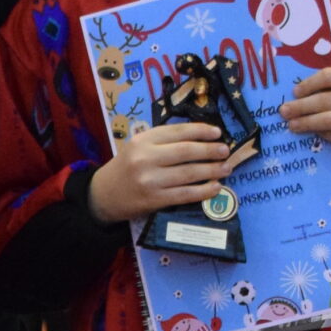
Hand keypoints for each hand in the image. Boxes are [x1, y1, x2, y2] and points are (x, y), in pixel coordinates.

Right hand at [87, 123, 226, 224]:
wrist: (103, 195)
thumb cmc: (126, 168)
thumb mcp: (138, 146)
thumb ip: (163, 141)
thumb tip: (200, 139)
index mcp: (143, 140)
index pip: (178, 132)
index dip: (201, 131)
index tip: (218, 133)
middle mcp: (146, 158)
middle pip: (186, 151)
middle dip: (210, 151)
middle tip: (226, 151)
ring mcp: (150, 180)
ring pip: (189, 173)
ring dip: (212, 170)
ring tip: (226, 168)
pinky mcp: (154, 200)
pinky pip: (185, 194)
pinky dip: (203, 191)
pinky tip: (215, 187)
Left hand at [281, 66, 330, 157]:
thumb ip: (330, 89)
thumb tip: (295, 95)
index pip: (330, 76)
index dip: (309, 83)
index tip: (294, 92)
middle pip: (325, 100)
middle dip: (300, 106)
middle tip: (284, 111)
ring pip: (328, 120)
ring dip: (306, 123)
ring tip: (292, 125)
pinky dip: (323, 136)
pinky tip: (314, 135)